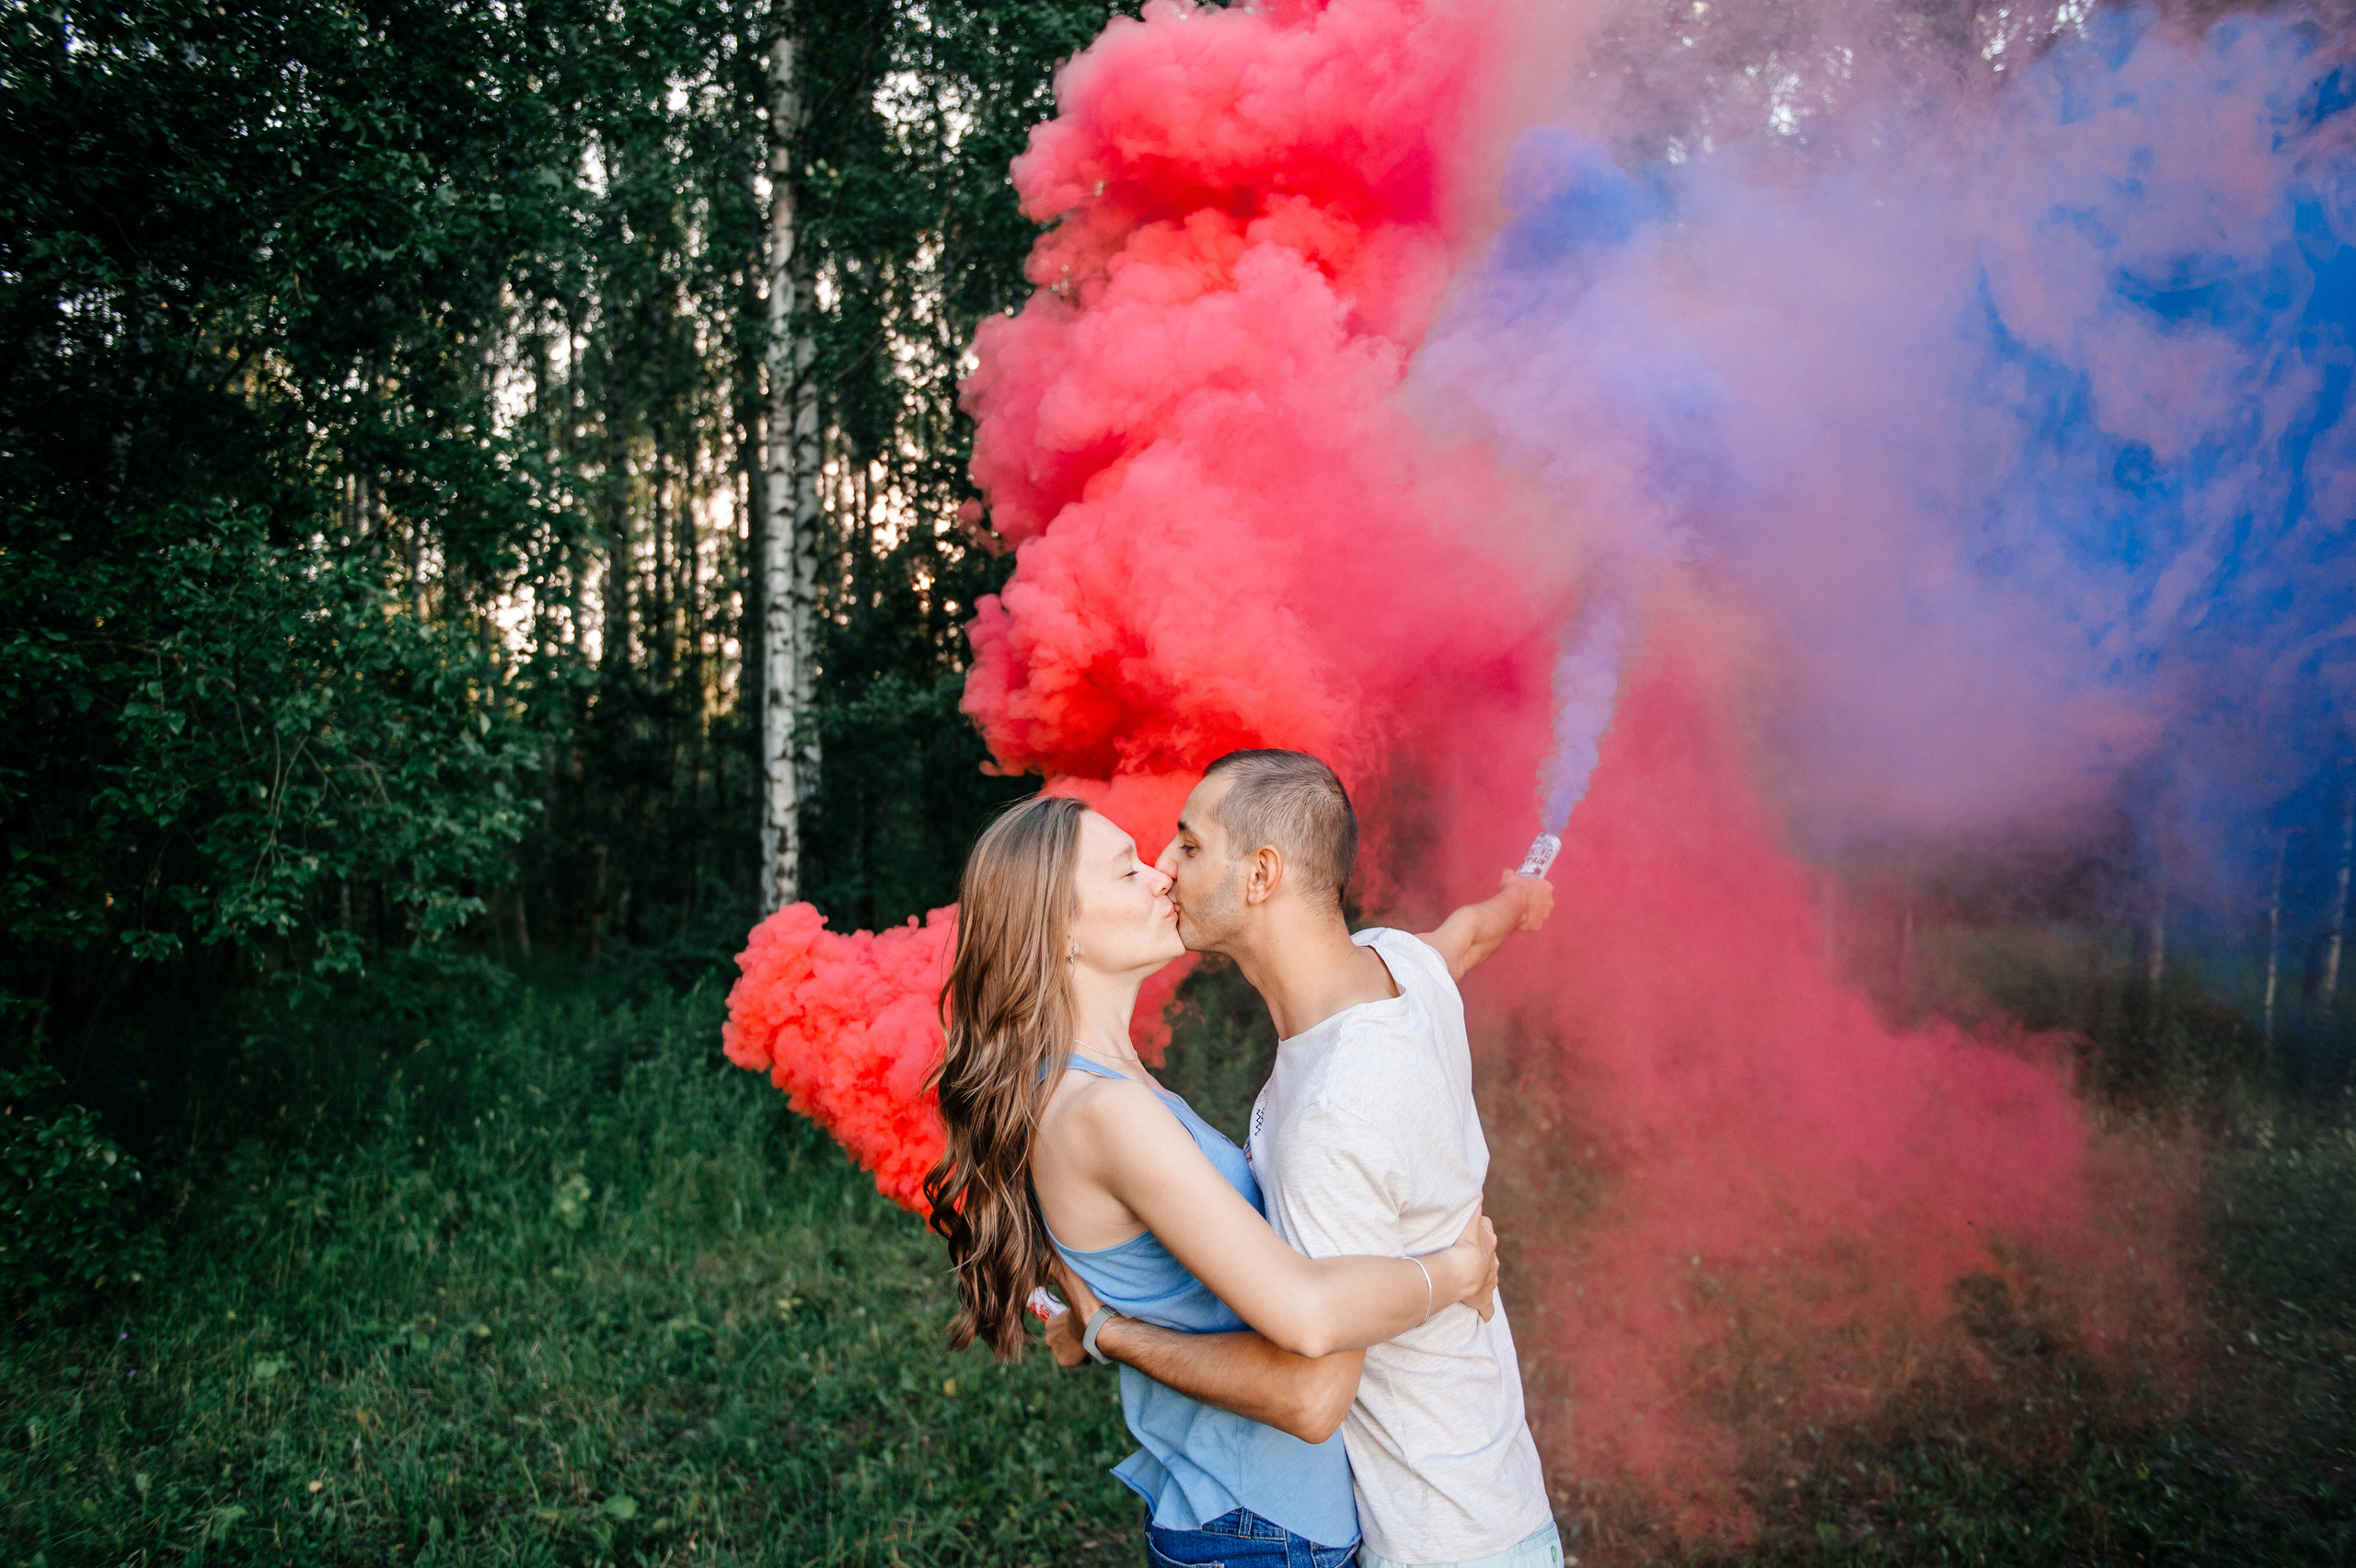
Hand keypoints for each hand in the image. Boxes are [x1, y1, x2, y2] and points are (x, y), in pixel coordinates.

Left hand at [1042, 1259, 1103, 1368]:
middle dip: (1068, 1335)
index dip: (1064, 1322)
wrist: (1101, 1325)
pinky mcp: (1066, 1361)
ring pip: (1065, 1350)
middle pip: (1058, 1338)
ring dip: (1074, 1346)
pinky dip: (1079, 1358)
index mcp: (1050, 1321)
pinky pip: (1071, 1361)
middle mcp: (1049, 1338)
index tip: (1075, 1320)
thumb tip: (1045, 1233)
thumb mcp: (1070, 1276)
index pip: (1052, 1323)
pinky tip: (1088, 1349)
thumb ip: (1057, 1261)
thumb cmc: (1088, 1300)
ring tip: (1088, 1338)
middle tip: (1083, 1329)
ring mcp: (1057, 1351)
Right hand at [1431, 1198, 1499, 1321]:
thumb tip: (1479, 1192)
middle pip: (1490, 1256)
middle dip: (1482, 1257)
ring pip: (1489, 1278)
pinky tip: (1484, 1315)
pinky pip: (1487, 1307)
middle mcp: (1492, 1261)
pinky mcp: (1484, 1299)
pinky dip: (1486, 1311)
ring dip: (1482, 1279)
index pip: (1487, 1232)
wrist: (1463, 1270)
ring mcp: (1489, 1281)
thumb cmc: (1463, 1244)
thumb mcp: (1470, 1221)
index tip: (1471, 1233)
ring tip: (1469, 1281)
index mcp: (1488, 1242)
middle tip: (1466, 1257)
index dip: (1480, 1232)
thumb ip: (1474, 1206)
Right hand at [1497, 868, 1554, 932]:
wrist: (1511, 904)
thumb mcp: (1510, 875)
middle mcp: (1549, 902)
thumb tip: (1508, 873)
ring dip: (1531, 914)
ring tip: (1519, 912)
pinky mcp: (1537, 925)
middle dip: (1534, 903)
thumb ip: (1512, 874)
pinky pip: (1532, 925)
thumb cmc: (1513, 888)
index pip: (1543, 888)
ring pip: (1538, 915)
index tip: (1526, 890)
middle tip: (1523, 902)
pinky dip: (1526, 923)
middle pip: (1543, 902)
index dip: (1534, 889)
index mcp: (1547, 887)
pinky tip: (1518, 920)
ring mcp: (1544, 915)